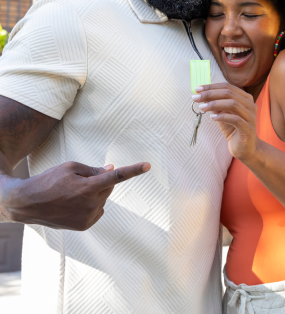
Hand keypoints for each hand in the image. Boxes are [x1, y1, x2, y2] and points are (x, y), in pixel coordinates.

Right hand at [2, 161, 149, 230]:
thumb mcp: (70, 168)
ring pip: (102, 199)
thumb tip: (112, 170)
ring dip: (94, 193)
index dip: (133, 170)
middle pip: (108, 187)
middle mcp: (91, 204)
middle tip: (79, 181)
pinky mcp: (85, 226)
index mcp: (88, 188)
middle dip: (100, 181)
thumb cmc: (49, 180)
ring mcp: (88, 217)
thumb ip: (93, 170)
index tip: (148, 165)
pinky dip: (91, 204)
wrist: (28, 204)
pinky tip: (73, 204)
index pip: (116, 177)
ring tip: (71, 194)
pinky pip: (97, 210)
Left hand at [193, 83, 257, 160]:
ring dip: (214, 104)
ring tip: (202, 107)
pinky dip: (222, 117)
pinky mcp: (248, 129)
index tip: (197, 89)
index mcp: (245, 98)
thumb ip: (215, 104)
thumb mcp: (222, 114)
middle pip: (229, 93)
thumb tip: (200, 94)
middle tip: (195, 97)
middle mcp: (250, 105)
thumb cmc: (233, 129)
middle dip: (210, 94)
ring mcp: (251, 116)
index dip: (211, 87)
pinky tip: (211, 117)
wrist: (245, 149)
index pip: (227, 87)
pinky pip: (235, 119)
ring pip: (233, 104)